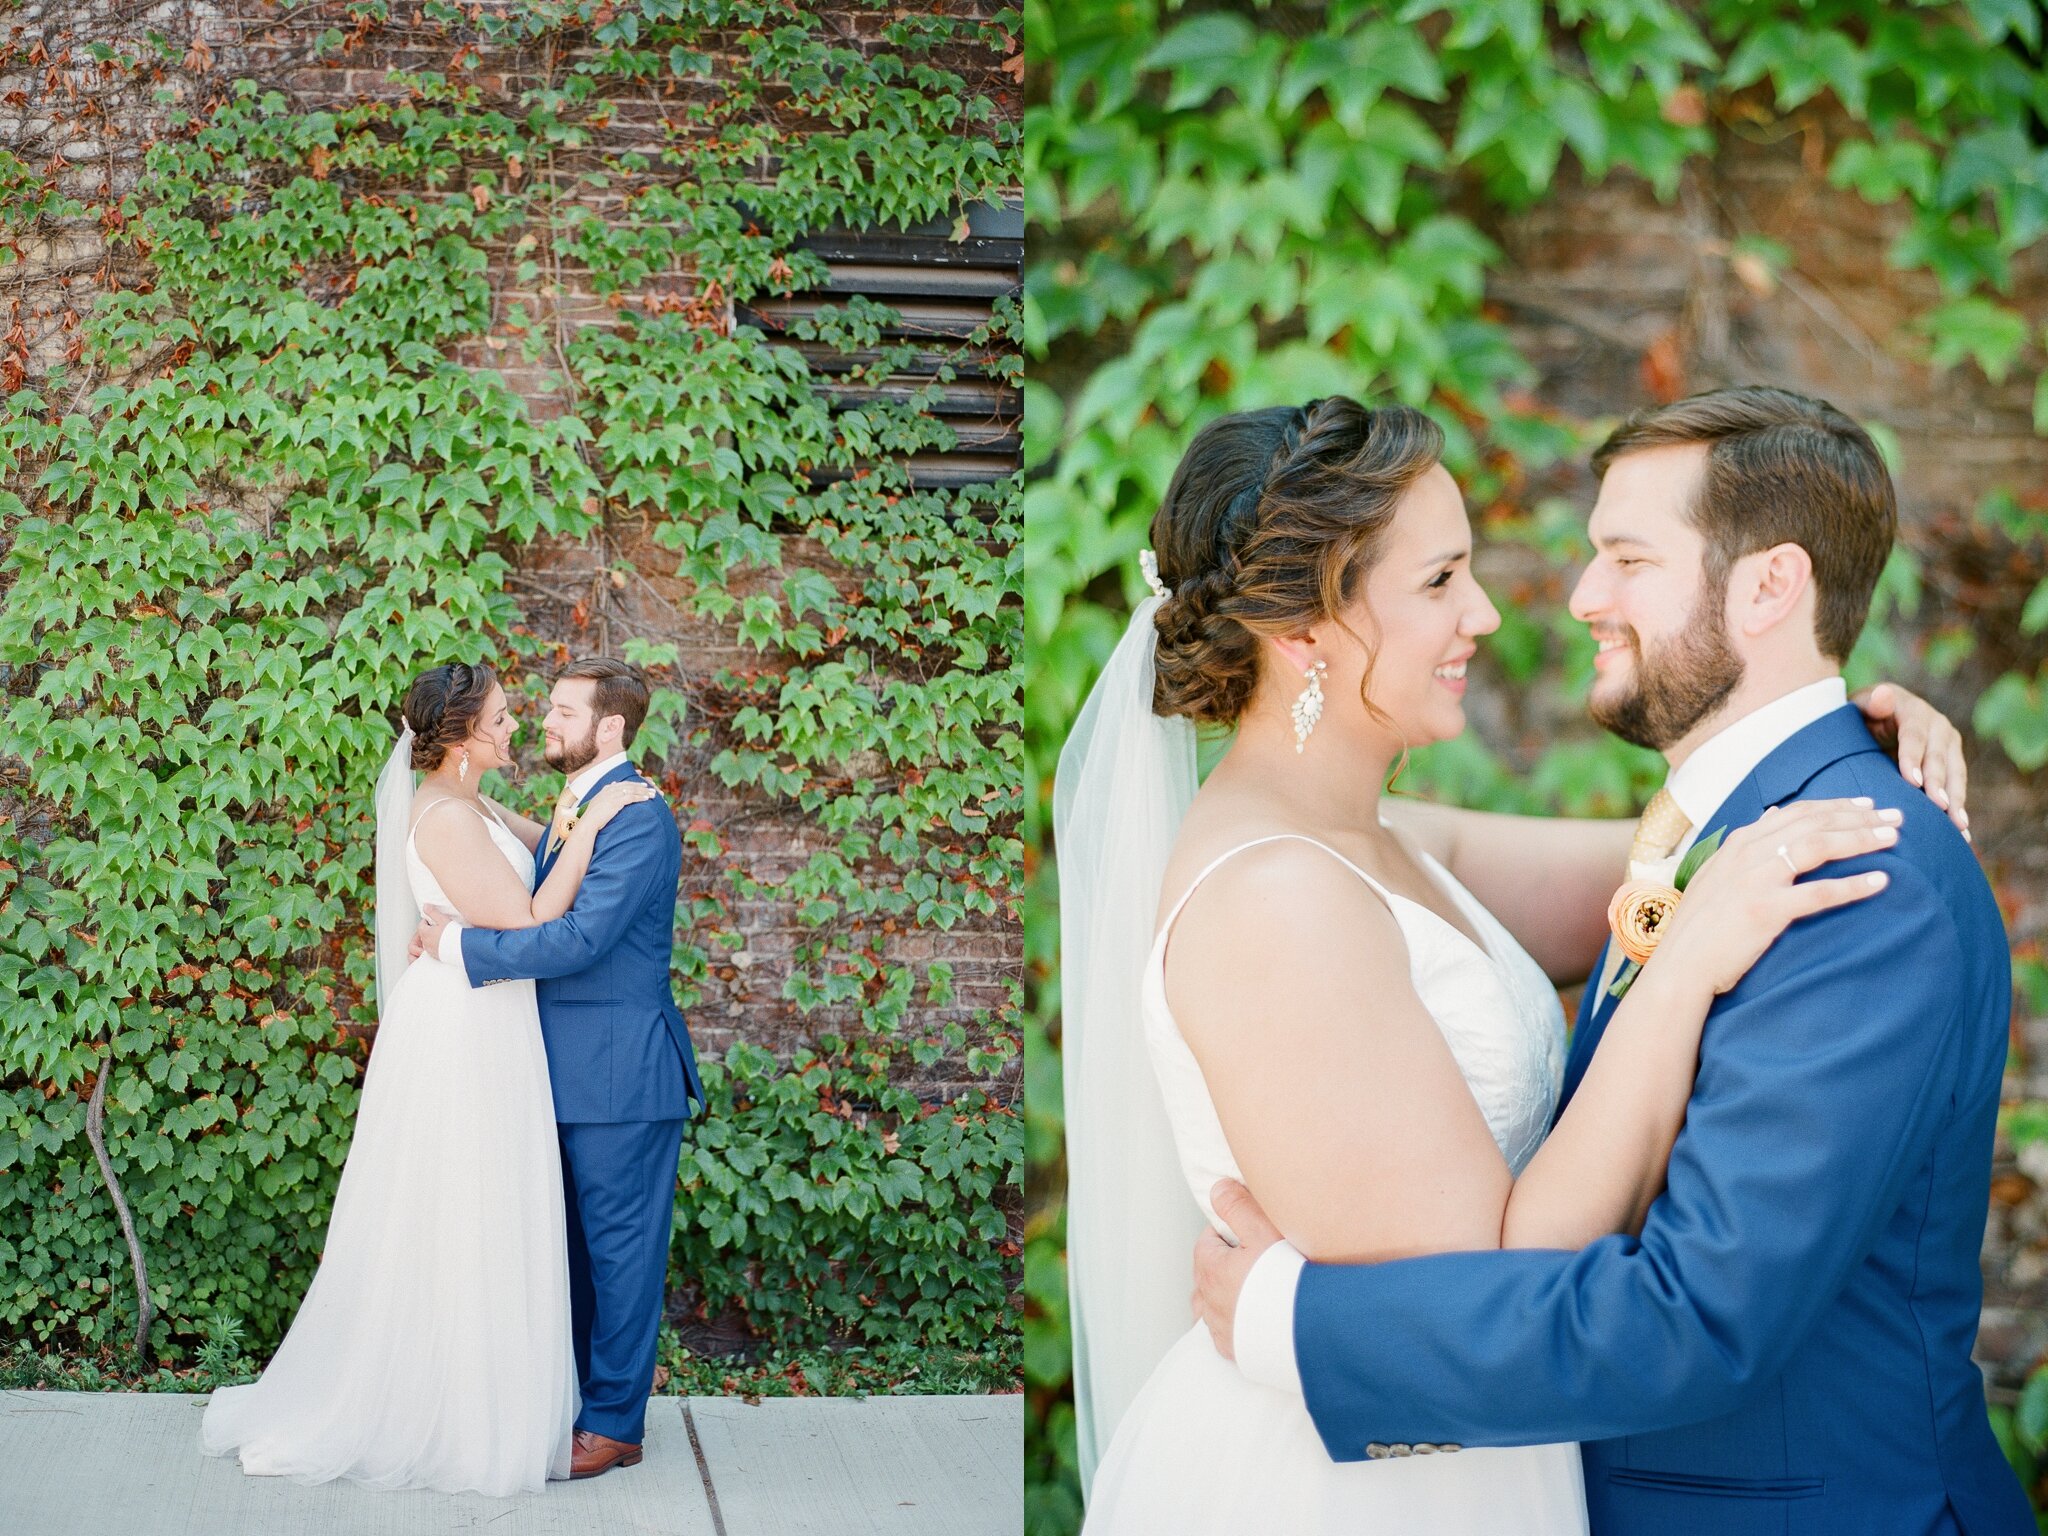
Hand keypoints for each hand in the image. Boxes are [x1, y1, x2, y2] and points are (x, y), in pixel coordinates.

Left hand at [409, 903, 457, 961]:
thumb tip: (425, 906)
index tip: (433, 920)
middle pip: (423, 934)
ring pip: (427, 942)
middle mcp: (425, 942)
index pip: (421, 925)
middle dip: (428, 929)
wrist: (462, 947)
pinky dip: (436, 945)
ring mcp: (430, 950)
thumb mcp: (443, 919)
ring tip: (442, 935)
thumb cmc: (453, 934)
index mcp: (425, 933)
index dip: (427, 921)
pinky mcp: (436, 955)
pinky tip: (445, 943)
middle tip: (438, 927)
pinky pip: (432, 949)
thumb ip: (433, 912)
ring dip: (431, 938)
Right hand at [581, 779, 658, 833]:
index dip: (634, 783)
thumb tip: (613, 785)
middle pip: (630, 785)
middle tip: (651, 788)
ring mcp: (614, 795)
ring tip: (653, 794)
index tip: (643, 784)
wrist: (589, 822)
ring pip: (633, 790)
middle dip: (642, 786)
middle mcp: (611, 790)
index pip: (624, 783)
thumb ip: (606, 793)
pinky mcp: (617, 802)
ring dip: (644, 792)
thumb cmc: (593, 816)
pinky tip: (647, 799)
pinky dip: (640, 797)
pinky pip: (632, 797)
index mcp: (606, 789)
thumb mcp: (598, 801)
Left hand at [1191, 1179, 1283, 1361]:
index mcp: (1210, 1268)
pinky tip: (1254, 1320)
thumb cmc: (1286, 1278)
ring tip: (1251, 1291)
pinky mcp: (1234, 1351)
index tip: (1247, 1233)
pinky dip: (1236, 1324)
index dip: (1227, 1234)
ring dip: (1226, 1296)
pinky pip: (1226, 1333)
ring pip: (1212, 1306)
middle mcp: (1208, 1301)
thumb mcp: (1263, 1231)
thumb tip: (1218, 1188)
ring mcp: (1219, 1328)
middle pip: (1208, 1273)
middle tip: (1253, 1259)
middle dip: (1224, 1264)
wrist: (1307, 1329)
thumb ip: (1238, 1207)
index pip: (1207, 1241)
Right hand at [1651, 800, 1898, 996]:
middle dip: (1859, 817)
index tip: (1868, 804)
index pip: (1797, 813)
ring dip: (1860, 840)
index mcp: (1739, 842)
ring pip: (1818, 848)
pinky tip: (1881, 881)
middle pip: (1814, 824)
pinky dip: (1853, 885)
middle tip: (1896, 817)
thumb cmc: (1701, 923)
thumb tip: (1772, 813)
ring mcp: (1756, 880)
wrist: (1681, 963)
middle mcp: (1748, 854)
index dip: (1836, 805)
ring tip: (1894, 840)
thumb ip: (1747, 844)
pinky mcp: (1766, 910)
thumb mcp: (1717, 873)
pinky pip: (1819, 893)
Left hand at [1852, 682, 1968, 836]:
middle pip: (1938, 757)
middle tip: (1939, 807)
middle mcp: (1937, 726)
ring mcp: (1948, 745)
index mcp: (1914, 711)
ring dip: (1957, 799)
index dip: (1913, 758)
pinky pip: (1957, 785)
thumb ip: (1873, 703)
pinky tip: (1961, 830)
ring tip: (1957, 824)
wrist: (1877, 715)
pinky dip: (1959, 807)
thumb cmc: (1863, 714)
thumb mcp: (1863, 704)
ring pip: (1955, 773)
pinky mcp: (1952, 762)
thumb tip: (1883, 695)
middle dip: (1939, 783)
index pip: (1914, 736)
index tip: (1912, 781)